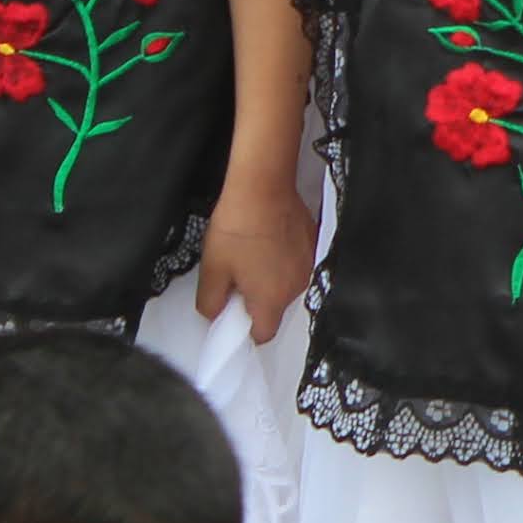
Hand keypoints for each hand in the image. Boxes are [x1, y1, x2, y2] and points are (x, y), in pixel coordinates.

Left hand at [190, 163, 315, 341]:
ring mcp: (307, 265)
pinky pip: (295, 263)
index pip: (263, 335)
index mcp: (271, 300)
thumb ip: (210, 302)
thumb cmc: (238, 227)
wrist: (263, 188)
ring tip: (250, 254)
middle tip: (235, 277)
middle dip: (255, 300)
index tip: (232, 314)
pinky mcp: (311, 245)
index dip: (245, 330)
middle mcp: (295, 287)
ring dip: (269, 278)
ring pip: (285, 285)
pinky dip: (281, 259)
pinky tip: (265, 240)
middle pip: (275, 309)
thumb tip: (213, 315)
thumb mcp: (211, 269)